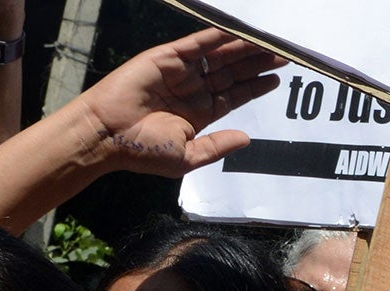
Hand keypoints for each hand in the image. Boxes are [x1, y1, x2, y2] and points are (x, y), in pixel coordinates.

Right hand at [76, 28, 281, 178]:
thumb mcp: (187, 157)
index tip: (277, 78)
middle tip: (282, 54)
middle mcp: (192, 90)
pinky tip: (238, 33)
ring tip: (268, 42)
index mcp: (198, 114)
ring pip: (219, 56)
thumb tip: (246, 139)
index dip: (255, 86)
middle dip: (256, 63)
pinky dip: (217, 37)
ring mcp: (181, 73)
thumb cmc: (140, 152)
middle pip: (232, 72)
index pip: (234, 96)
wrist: (107, 135)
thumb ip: (217, 147)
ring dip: (243, 48)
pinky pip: (198, 44)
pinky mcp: (168, 58)